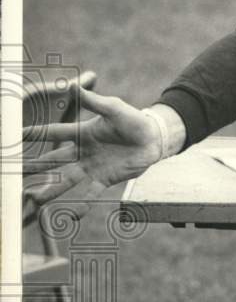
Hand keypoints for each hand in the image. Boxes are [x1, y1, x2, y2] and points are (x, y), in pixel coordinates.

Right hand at [23, 85, 162, 213]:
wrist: (153, 139)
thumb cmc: (133, 120)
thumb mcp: (112, 108)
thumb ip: (92, 101)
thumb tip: (72, 85)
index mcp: (81, 132)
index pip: (54, 133)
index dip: (35, 135)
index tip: (16, 136)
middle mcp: (82, 151)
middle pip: (53, 160)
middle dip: (35, 166)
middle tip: (16, 172)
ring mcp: (92, 167)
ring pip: (67, 180)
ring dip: (53, 190)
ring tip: (37, 201)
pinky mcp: (105, 178)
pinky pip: (91, 193)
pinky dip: (83, 205)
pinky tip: (73, 216)